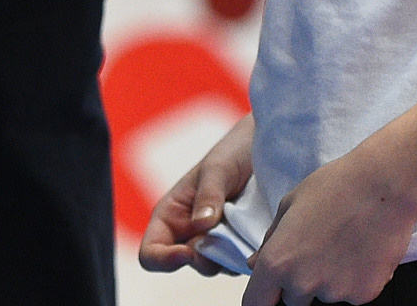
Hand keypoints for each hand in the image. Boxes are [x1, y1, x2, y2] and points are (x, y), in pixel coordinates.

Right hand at [141, 114, 254, 274]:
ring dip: (228, 255)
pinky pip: (237, 262)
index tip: (188, 252)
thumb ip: (209, 194)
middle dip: (205, 257)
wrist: (264, 149)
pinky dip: (246, 255)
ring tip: (244, 227)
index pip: (151, 253)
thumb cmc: (233, 152)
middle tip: (227, 237)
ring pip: (215, 266)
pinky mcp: (238, 245)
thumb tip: (202, 225)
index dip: (163, 259)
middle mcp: (189, 233)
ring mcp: (215, 242)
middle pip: (188, 264)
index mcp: (172, 216)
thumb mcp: (219, 168)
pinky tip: (256, 233)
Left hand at [243, 147, 416, 305]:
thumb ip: (270, 241)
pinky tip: (363, 249)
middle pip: (293, 300)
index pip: (256, 302)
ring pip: (325, 294)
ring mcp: (335, 292)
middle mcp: (303, 283)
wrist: (386, 184)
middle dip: (301, 281)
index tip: (269, 292)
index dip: (262, 297)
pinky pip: (352, 293)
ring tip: (345, 242)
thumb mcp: (291, 204)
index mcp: (278, 262)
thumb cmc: (338, 186)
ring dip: (330, 278)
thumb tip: (255, 264)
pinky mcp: (363, 295)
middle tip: (319, 248)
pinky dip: (356, 278)